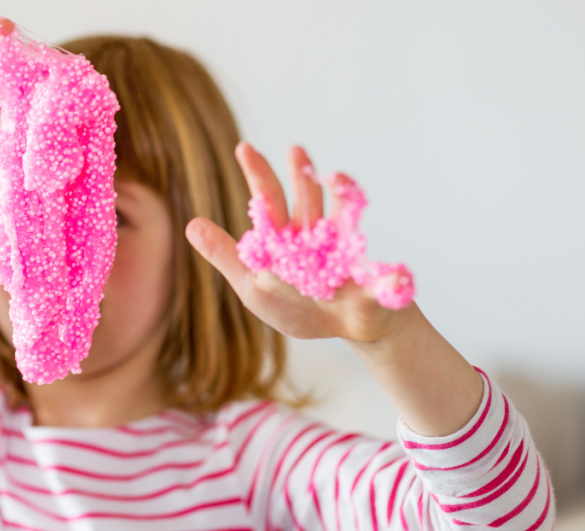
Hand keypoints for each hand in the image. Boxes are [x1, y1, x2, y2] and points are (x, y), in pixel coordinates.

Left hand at [186, 142, 409, 343]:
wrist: (342, 329)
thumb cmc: (296, 309)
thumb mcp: (251, 285)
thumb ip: (225, 256)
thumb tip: (190, 224)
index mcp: (283, 239)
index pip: (268, 201)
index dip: (258, 174)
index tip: (244, 147)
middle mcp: (313, 237)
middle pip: (305, 200)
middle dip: (300, 175)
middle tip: (295, 150)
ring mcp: (342, 252)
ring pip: (341, 219)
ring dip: (342, 197)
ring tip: (337, 179)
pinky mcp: (371, 276)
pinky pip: (381, 273)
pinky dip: (390, 274)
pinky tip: (394, 271)